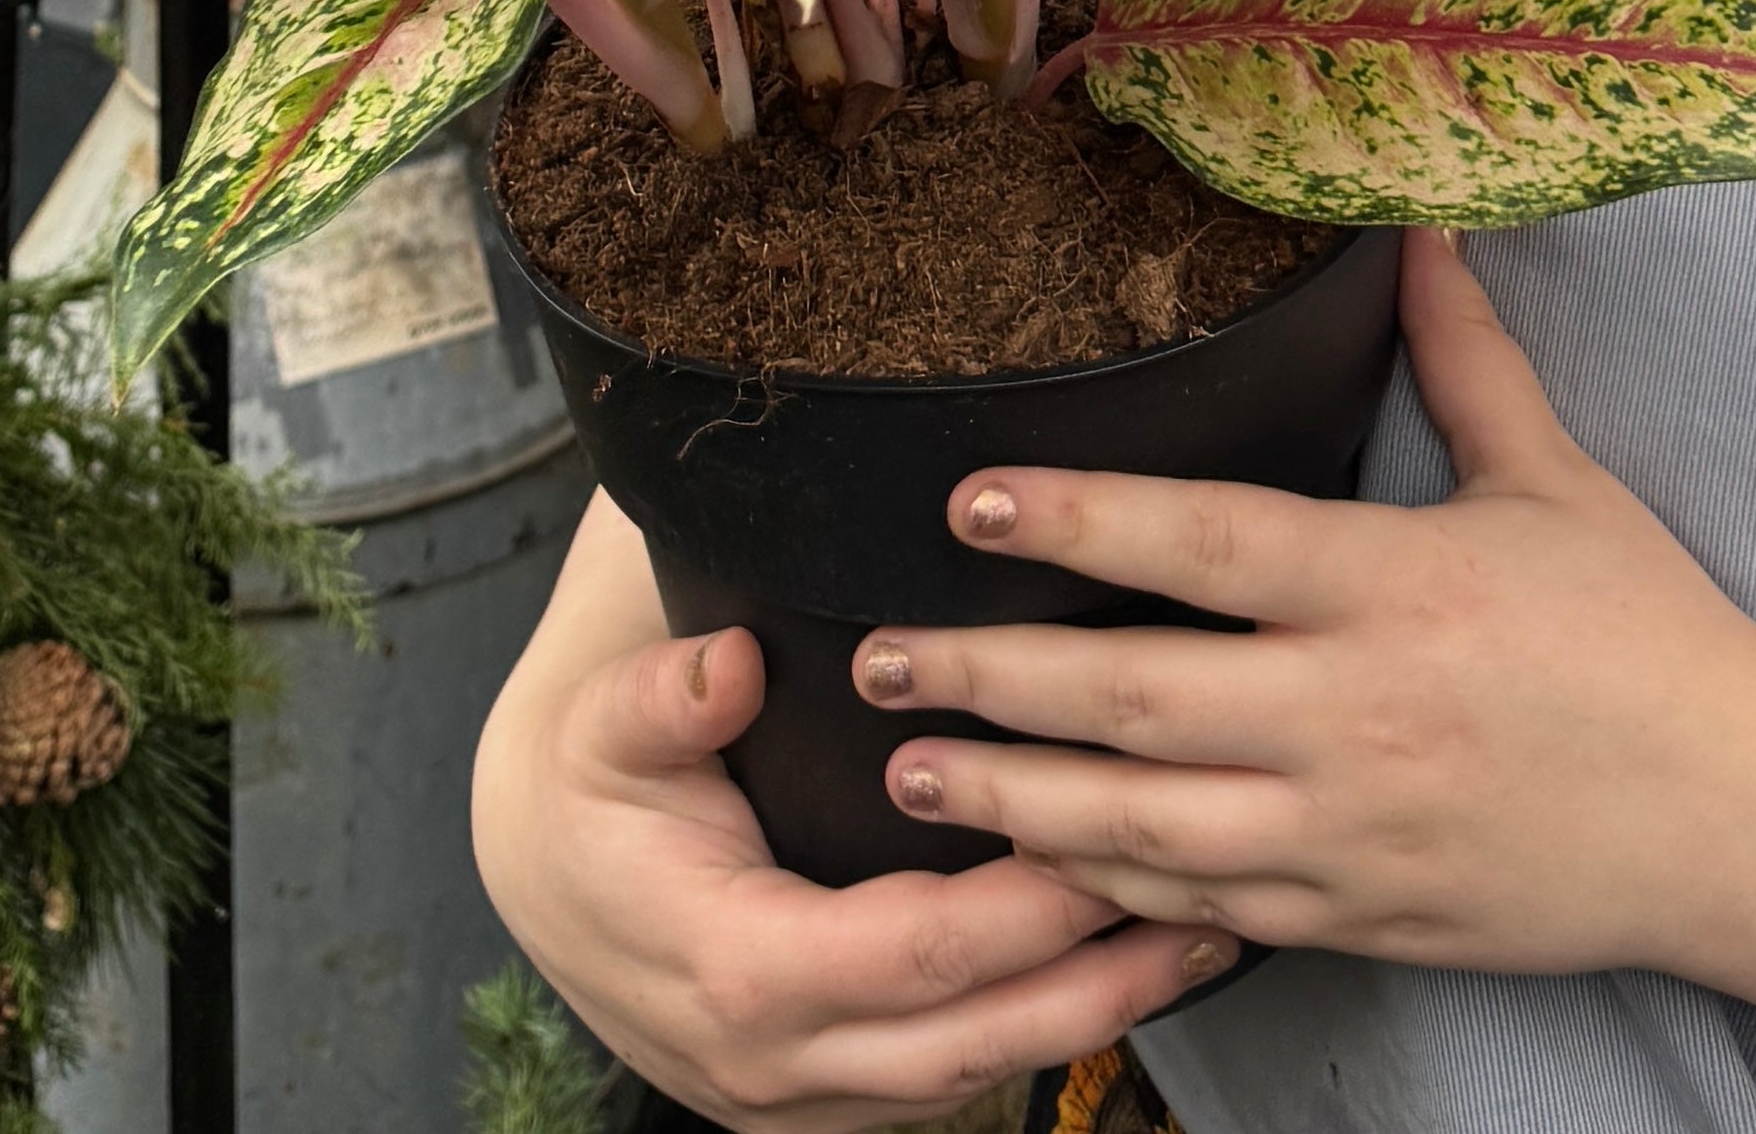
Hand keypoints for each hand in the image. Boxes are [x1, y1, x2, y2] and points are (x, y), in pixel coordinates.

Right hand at [473, 489, 1236, 1132]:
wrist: (542, 873)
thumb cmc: (590, 787)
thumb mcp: (606, 723)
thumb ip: (665, 697)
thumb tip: (728, 666)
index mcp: (740, 973)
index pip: (917, 954)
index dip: (1023, 905)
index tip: (1111, 837)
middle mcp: (778, 1065)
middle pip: (974, 1037)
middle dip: (1101, 976)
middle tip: (1212, 904)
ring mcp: (804, 1099)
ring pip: (977, 1074)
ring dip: (1093, 1012)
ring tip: (1202, 937)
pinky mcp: (827, 1098)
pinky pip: (951, 1078)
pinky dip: (1039, 1028)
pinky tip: (1114, 972)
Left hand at [851, 229, 1755, 978]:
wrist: (1749, 824)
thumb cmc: (1649, 636)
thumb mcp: (1556, 478)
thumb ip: (1466, 354)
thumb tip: (1416, 219)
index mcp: (1393, 587)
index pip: (1205, 544)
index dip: (1078, 518)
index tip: (968, 501)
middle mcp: (1357, 712)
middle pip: (1136, 696)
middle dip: (989, 677)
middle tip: (878, 653)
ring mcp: (1353, 829)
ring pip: (1146, 825)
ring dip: (1013, 797)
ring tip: (910, 769)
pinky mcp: (1363, 915)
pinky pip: (1208, 910)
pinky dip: (1109, 891)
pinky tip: (1033, 863)